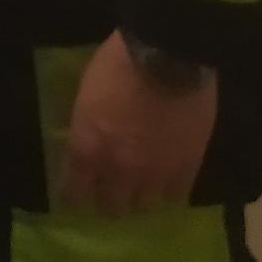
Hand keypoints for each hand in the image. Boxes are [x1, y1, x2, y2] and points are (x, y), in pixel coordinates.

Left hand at [57, 32, 217, 214]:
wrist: (167, 53)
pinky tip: (168, 180)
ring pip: (145, 205)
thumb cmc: (118, 64)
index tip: (77, 196)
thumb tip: (88, 139)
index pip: (73, 194)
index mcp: (87, 149)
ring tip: (143, 186)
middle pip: (111, 208)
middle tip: (112, 191)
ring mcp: (155, 172)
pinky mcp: (187, 166)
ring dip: (141, 196)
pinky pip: (177, 194)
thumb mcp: (86, 94)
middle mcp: (118, 170)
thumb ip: (87, 126)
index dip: (74, 197)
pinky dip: (170, 188)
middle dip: (109, 201)